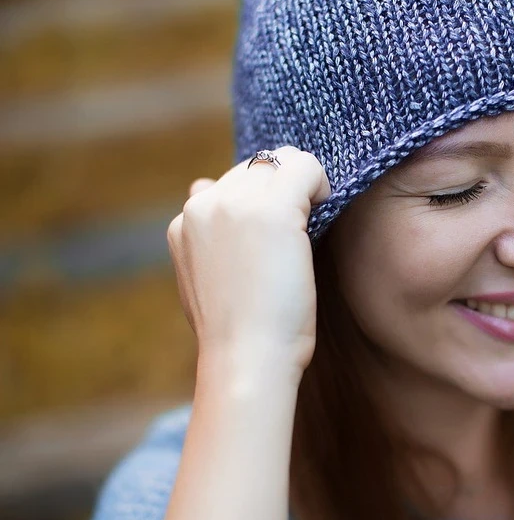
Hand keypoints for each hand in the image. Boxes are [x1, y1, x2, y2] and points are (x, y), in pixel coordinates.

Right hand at [166, 146, 331, 386]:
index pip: (230, 184)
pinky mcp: (271, 209)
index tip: (279, 235)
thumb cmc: (238, 332)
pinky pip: (305, 166)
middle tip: (300, 231)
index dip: (262, 202)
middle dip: (283, 189)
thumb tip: (201, 185)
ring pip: (279, 160)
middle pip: (255, 166)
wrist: (246, 359)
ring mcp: (234, 203)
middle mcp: (203, 205)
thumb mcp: (208, 280)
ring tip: (313, 217)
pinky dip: (321, 182)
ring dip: (303, 183)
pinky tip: (324, 207)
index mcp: (183, 223)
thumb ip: (207, 237)